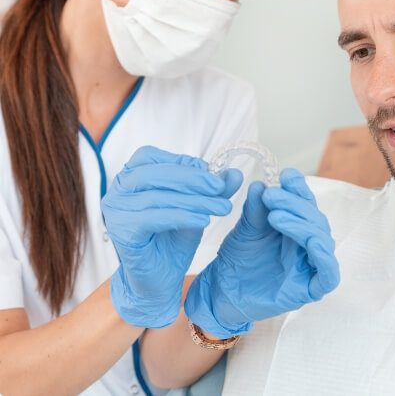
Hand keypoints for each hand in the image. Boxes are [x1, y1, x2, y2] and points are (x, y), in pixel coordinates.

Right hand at [101, 146, 241, 328]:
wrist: (158, 282)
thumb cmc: (171, 240)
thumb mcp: (196, 207)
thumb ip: (213, 189)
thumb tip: (235, 174)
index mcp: (130, 176)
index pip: (152, 157)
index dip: (184, 163)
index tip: (213, 176)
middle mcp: (117, 190)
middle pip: (155, 173)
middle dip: (193, 179)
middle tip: (221, 188)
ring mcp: (115, 211)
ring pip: (158, 196)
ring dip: (194, 200)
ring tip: (221, 207)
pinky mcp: (121, 232)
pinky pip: (153, 218)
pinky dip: (181, 217)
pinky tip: (203, 221)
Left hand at [184, 168, 339, 337]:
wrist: (222, 292)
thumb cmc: (238, 259)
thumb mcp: (246, 228)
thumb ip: (256, 209)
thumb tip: (260, 185)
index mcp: (297, 226)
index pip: (305, 203)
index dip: (299, 188)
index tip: (286, 175)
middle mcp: (308, 244)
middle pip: (315, 219)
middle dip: (294, 204)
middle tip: (270, 195)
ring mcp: (310, 266)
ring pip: (322, 241)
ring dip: (302, 225)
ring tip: (275, 216)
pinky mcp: (310, 289)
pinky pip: (328, 275)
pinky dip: (325, 257)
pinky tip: (312, 242)